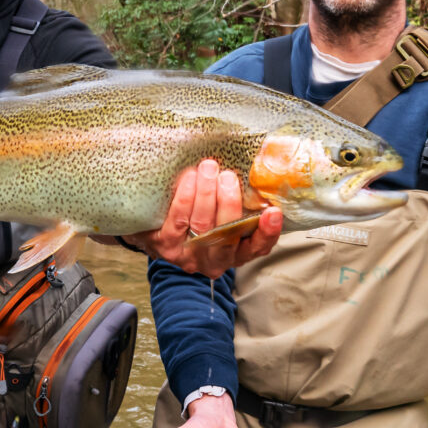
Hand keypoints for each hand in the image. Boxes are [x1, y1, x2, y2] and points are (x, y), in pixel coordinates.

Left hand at [123, 159, 282, 277]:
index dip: (268, 232)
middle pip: (227, 235)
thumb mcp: (220, 214)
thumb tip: (256, 168)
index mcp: (235, 252)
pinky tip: (189, 178)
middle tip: (228, 176)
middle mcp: (214, 259)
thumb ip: (238, 201)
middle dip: (229, 203)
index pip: (257, 247)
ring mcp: (189, 255)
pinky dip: (185, 197)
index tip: (274, 211)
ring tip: (209, 168)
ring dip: (207, 194)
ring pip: (203, 225)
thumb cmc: (196, 216)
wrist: (153, 229)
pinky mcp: (165, 246)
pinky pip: (178, 220)